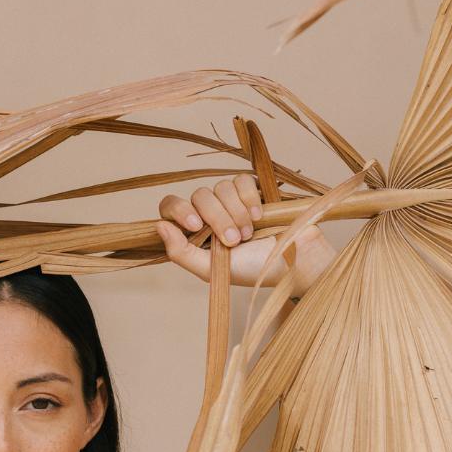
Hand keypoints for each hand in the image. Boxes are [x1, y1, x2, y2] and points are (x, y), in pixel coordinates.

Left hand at [156, 172, 334, 294]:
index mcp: (195, 232)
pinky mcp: (253, 191)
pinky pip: (241, 180)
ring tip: (249, 234)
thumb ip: (181, 253)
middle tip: (235, 240)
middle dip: (217, 218)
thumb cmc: (253, 271)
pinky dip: (248, 198)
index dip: (179, 210)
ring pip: (220, 188)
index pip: (171, 206)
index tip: (195, 225)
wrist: (294, 264)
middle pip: (199, 195)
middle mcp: (210, 213)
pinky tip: (259, 217)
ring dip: (236, 213)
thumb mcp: (211, 270)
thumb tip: (158, 226)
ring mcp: (231, 201)